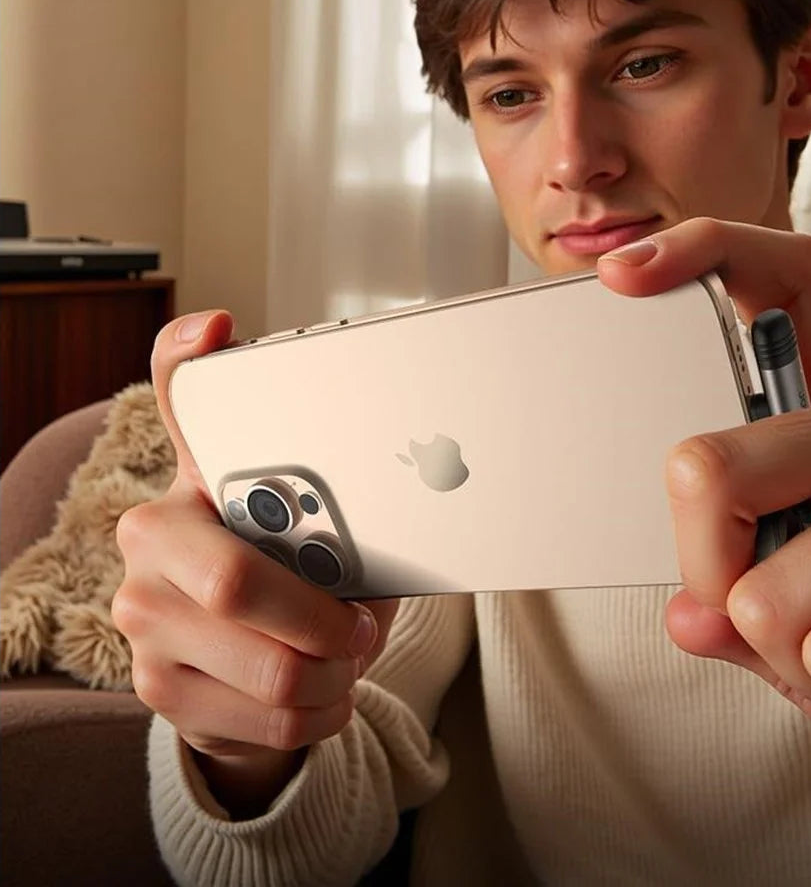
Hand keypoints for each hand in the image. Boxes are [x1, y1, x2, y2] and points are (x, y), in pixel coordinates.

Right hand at [112, 310, 398, 815]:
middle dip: (328, 620)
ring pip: (270, 665)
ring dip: (334, 673)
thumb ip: (354, 505)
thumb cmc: (299, 580)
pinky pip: (268, 715)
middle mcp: (149, 533)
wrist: (249, 675)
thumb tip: (440, 471)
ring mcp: (139, 611)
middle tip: (361, 625)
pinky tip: (322, 690)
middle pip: (242, 581)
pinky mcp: (152, 686)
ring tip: (342, 657)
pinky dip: (321, 710)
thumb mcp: (323, 534)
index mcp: (197, 475)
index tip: (219, 327)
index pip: (180, 398)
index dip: (189, 358)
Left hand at [598, 219, 810, 866]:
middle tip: (803, 634)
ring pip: (770, 595)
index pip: (783, 281)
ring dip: (809, 668)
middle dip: (725, 592)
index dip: (704, 252)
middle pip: (711, 472)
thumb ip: (739, 604)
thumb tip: (687, 613)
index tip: (619, 273)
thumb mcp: (802, 634)